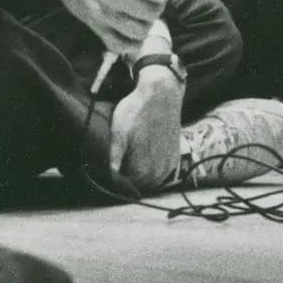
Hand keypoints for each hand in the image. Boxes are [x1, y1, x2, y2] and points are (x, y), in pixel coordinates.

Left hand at [109, 68, 183, 190]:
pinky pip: (161, 173)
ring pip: (150, 181)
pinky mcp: (174, 157)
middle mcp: (159, 173)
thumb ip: (114, 159)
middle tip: (117, 163)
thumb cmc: (137, 111)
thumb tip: (108, 179)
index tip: (108, 171)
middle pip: (138, 187)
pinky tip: (144, 156)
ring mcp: (169, 166)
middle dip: (128, 179)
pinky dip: (152, 169)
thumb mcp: (119, 133)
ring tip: (129, 159)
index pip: (124, 189)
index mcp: (143, 171)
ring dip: (140, 175)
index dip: (115, 181)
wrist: (162, 93)